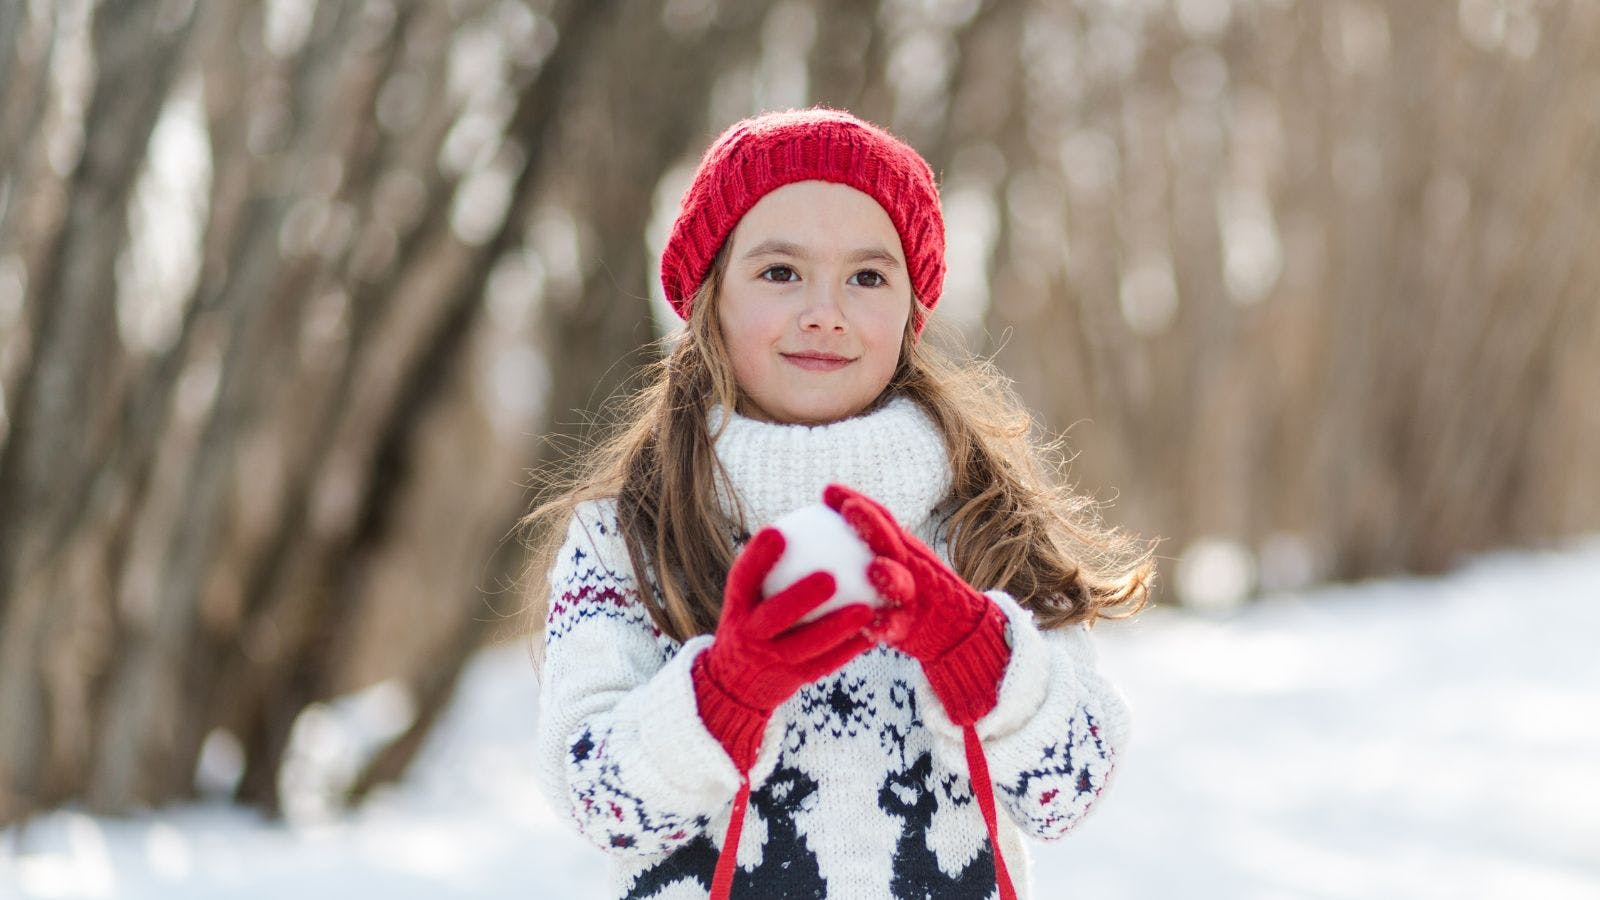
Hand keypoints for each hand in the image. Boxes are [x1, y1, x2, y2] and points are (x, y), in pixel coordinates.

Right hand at [693, 527, 877, 771]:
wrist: (736, 683)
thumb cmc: (752, 622)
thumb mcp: (747, 597)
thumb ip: (769, 567)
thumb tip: (808, 519)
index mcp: (738, 607)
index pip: (743, 578)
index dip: (758, 557)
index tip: (777, 530)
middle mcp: (750, 634)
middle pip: (774, 617)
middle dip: (799, 598)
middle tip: (829, 577)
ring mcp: (771, 661)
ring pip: (806, 645)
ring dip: (836, 627)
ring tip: (866, 608)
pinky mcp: (794, 680)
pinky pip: (827, 663)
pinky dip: (850, 648)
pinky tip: (874, 631)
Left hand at [823, 483, 1010, 725]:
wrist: (955, 631)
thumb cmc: (907, 600)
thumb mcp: (887, 571)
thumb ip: (862, 552)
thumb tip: (808, 539)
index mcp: (900, 551)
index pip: (880, 520)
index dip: (857, 502)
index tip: (829, 490)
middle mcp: (909, 568)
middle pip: (891, 541)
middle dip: (871, 523)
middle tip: (849, 508)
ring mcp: (914, 597)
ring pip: (901, 583)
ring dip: (890, 575)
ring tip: (875, 568)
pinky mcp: (914, 628)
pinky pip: (898, 627)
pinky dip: (887, 627)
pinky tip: (872, 629)